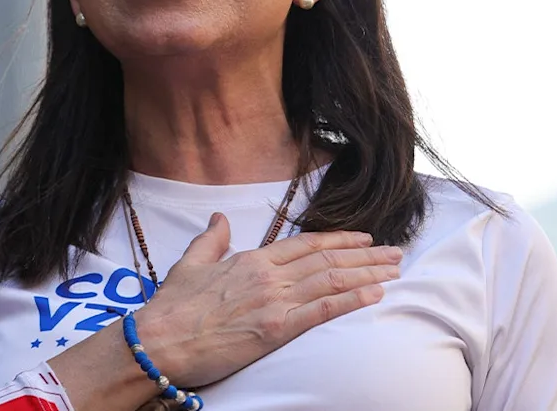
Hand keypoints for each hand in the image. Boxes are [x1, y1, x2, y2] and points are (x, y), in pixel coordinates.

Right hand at [133, 213, 401, 388]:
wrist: (160, 339)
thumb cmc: (172, 307)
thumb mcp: (190, 263)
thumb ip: (211, 239)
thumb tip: (219, 217)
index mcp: (251, 259)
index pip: (305, 244)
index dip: (339, 239)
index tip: (364, 238)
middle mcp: (268, 276)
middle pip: (327, 260)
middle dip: (366, 255)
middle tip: (395, 252)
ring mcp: (274, 301)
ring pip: (331, 281)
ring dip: (368, 274)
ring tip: (395, 270)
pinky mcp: (276, 329)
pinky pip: (323, 311)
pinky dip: (352, 300)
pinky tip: (374, 294)